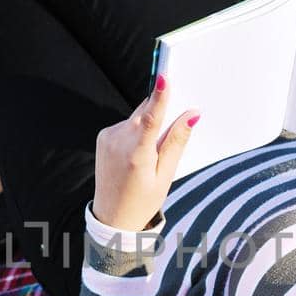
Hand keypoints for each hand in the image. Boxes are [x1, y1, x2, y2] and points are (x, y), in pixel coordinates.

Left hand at [92, 74, 199, 230]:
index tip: (164, 77)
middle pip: (145, 112)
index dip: (160, 96)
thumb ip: (177, 143)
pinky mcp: (103, 137)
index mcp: (137, 154)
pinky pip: (126, 124)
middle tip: (176, 118)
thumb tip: (192, 115)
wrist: (112, 218)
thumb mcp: (166, 175)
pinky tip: (137, 152)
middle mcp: (118, 142)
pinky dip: (136, 130)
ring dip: (148, 124)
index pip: (151, 118)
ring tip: (150, 153)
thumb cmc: (143, 200)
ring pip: (136, 117)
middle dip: (160, 110)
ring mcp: (108, 138)